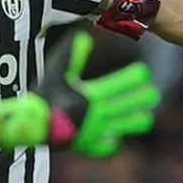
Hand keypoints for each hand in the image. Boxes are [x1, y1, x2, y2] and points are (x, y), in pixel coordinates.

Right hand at [0, 31, 160, 157]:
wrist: (32, 127)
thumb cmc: (43, 98)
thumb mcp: (55, 73)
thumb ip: (70, 56)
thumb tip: (82, 36)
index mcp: (94, 94)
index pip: (129, 81)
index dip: (138, 75)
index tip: (141, 72)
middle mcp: (101, 114)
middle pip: (137, 103)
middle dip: (146, 96)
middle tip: (149, 92)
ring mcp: (98, 131)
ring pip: (132, 125)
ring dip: (138, 118)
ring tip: (141, 113)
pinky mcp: (91, 146)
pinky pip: (112, 145)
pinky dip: (115, 139)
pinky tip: (114, 134)